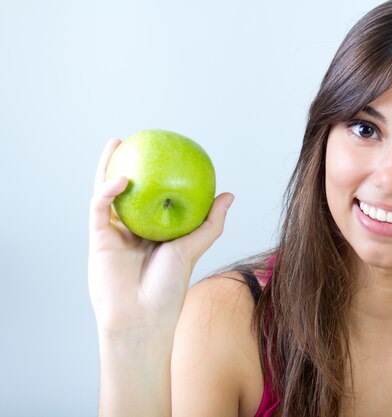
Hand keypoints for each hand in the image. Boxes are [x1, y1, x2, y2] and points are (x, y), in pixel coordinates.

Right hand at [88, 138, 233, 340]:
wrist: (143, 317)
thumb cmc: (170, 287)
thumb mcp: (193, 248)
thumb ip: (210, 222)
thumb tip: (229, 194)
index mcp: (154, 231)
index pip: (154, 197)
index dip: (157, 175)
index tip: (167, 153)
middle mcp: (132, 229)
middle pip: (128, 190)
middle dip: (128, 163)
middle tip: (137, 140)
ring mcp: (113, 233)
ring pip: (107, 193)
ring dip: (108, 167)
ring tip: (117, 143)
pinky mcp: (97, 238)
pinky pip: (100, 208)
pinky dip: (107, 191)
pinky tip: (121, 178)